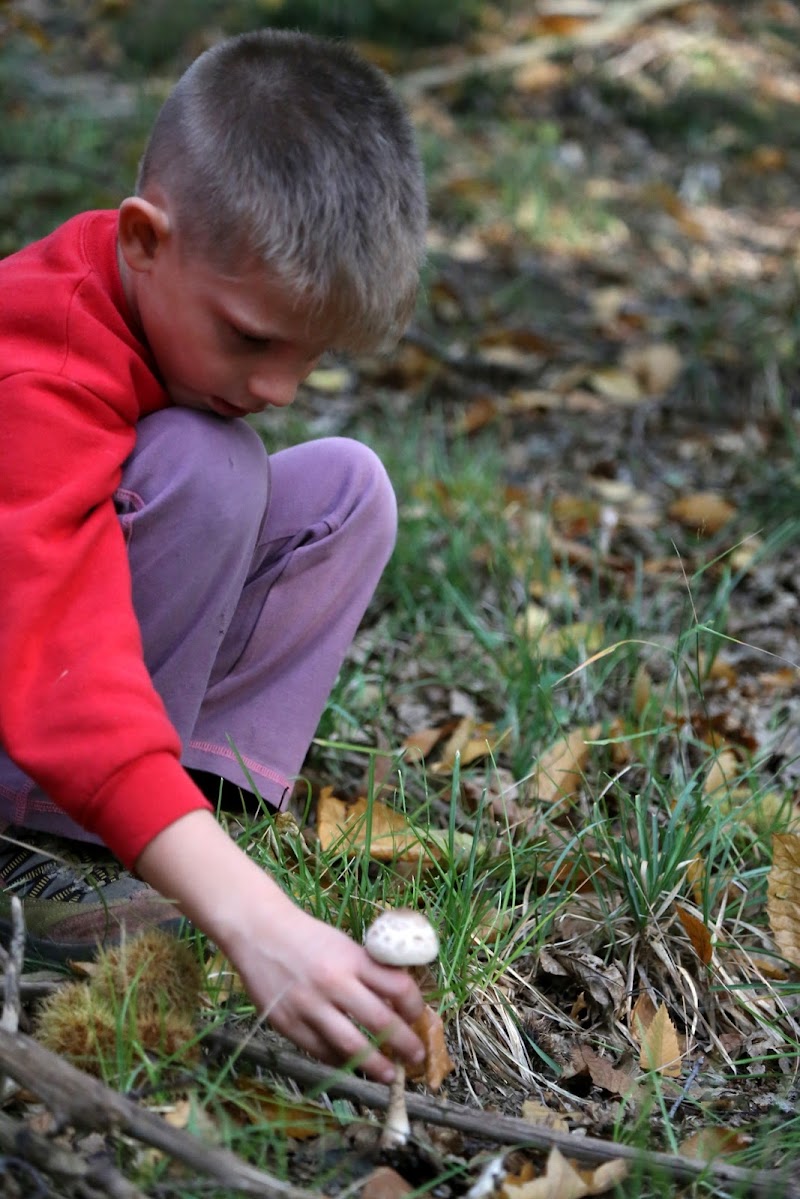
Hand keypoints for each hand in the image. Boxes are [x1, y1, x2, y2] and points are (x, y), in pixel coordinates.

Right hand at [136, 810, 425, 1081]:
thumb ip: (368, 971)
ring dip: (376, 1065)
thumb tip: (399, 1002)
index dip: (416, 1007)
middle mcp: (334, 983)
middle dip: (405, 1044)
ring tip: (389, 1075)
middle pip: (381, 1022)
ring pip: (352, 1046)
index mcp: (352, 958)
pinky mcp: (289, 1024)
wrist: (260, 932)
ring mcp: (310, 1006)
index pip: (399, 987)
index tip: (420, 1018)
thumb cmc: (308, 937)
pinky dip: (340, 1061)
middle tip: (416, 1057)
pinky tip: (350, 1063)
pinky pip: (322, 1052)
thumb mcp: (344, 945)